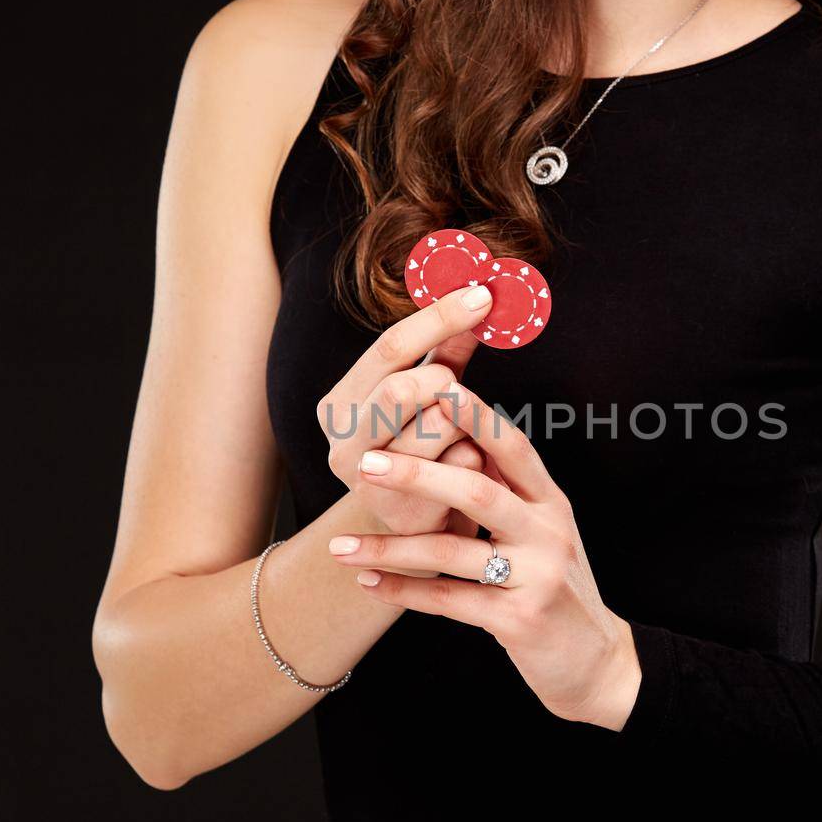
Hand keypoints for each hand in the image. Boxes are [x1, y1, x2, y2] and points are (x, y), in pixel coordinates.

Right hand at [317, 285, 495, 536]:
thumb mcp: (427, 394)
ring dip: (465, 420)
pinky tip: (469, 464)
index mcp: (339, 402)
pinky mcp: (403, 510)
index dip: (438, 319)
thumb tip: (476, 297)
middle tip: (461, 383)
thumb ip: (446, 351)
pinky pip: (462, 461)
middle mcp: (342, 441)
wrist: (415, 526)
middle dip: (445, 380)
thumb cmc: (421, 447)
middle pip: (401, 388)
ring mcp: (368, 480)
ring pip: (438, 424)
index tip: (482, 296)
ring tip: (463, 431)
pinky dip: (477, 453)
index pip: (389, 347)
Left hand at [325, 380, 641, 730]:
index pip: (514, 448)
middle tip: (364, 464)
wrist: (597, 663)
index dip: (475, 416)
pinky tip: (368, 584)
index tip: (434, 386)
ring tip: (340, 546)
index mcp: (551, 502)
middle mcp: (548, 532)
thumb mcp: (544, 532)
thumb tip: (458, 438)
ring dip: (392, 548)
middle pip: (478, 492)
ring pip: (454, 552)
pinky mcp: (520, 621)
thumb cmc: (557, 587)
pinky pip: (450, 601)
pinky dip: (405, 592)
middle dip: (417, 475)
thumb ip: (508, 491)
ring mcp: (537, 577)